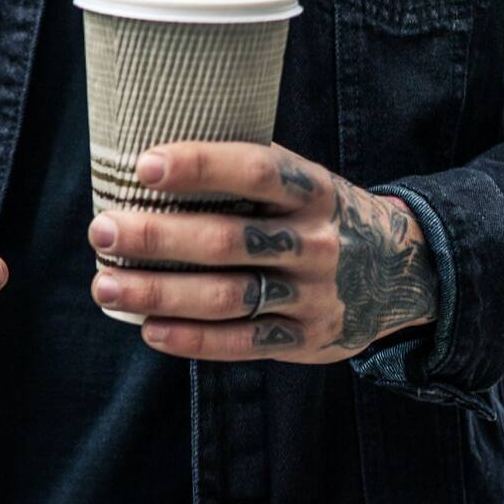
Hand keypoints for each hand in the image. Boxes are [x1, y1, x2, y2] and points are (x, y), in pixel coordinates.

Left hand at [88, 142, 437, 363]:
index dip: (201, 167)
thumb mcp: (304, 184)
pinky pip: (241, 343)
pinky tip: (148, 328)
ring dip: (158, 293)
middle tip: (100, 231)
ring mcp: (313, 296)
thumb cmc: (318, 218)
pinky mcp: (305, 340)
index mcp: (314, 191)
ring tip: (104, 286)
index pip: (257, 171)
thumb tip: (150, 161)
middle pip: (227, 241)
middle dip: (157, 237)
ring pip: (227, 297)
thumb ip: (248, 177)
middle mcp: (317, 242)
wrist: (403, 273)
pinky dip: (191, 339)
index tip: (143, 166)